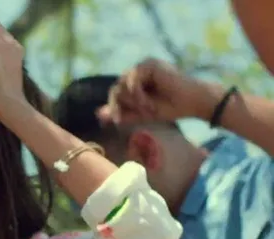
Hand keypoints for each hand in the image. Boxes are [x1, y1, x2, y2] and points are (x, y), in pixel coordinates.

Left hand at [97, 58, 214, 124]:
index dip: (114, 107)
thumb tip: (98, 114)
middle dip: (125, 105)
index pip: (114, 93)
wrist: (192, 103)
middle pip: (115, 89)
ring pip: (121, 86)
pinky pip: (132, 81)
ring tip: (149, 107)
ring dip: (133, 102)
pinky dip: (138, 94)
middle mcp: (135, 73)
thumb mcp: (140, 114)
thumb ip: (120, 113)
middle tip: (144, 112)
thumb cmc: (170, 108)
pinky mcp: (149, 64)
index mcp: (133, 83)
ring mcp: (142, 67)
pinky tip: (149, 102)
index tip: (119, 121)